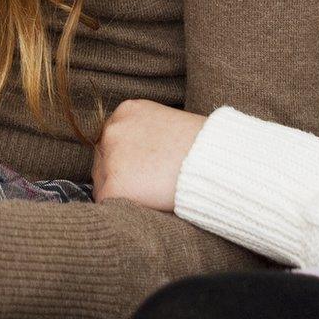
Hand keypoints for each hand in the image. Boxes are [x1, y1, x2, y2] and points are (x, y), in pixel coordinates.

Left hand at [93, 99, 207, 212]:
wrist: (215, 163)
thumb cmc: (203, 147)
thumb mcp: (169, 124)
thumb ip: (145, 134)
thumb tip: (137, 154)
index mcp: (126, 111)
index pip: (113, 138)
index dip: (128, 156)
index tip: (143, 167)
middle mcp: (112, 130)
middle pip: (103, 158)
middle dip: (121, 172)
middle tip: (148, 182)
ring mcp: (110, 157)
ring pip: (103, 181)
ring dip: (120, 190)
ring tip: (150, 192)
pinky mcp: (113, 186)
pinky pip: (107, 203)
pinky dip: (123, 207)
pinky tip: (145, 203)